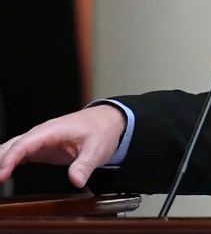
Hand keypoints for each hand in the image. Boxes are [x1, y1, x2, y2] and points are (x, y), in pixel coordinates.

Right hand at [0, 105, 126, 188]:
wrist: (108, 121)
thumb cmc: (102, 130)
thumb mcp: (97, 149)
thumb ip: (85, 165)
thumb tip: (76, 181)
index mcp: (52, 130)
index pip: (24, 144)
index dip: (10, 159)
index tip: (2, 175)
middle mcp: (42, 134)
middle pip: (12, 145)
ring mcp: (40, 140)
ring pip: (12, 148)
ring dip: (1, 160)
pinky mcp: (41, 148)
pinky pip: (19, 154)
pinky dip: (7, 162)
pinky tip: (2, 174)